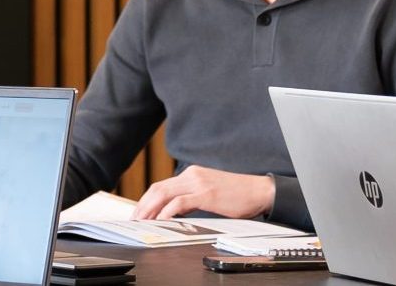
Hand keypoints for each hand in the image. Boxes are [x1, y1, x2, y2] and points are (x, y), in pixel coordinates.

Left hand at [134, 166, 273, 219]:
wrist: (260, 191)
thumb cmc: (238, 194)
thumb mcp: (210, 192)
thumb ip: (192, 197)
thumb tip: (175, 210)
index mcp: (192, 173)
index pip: (162, 186)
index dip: (146, 200)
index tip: (139, 213)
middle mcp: (192, 175)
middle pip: (158, 188)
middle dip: (143, 205)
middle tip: (135, 220)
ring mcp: (198, 183)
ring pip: (164, 193)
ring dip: (150, 209)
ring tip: (143, 222)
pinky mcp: (206, 194)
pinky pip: (179, 203)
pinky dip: (167, 212)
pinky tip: (162, 221)